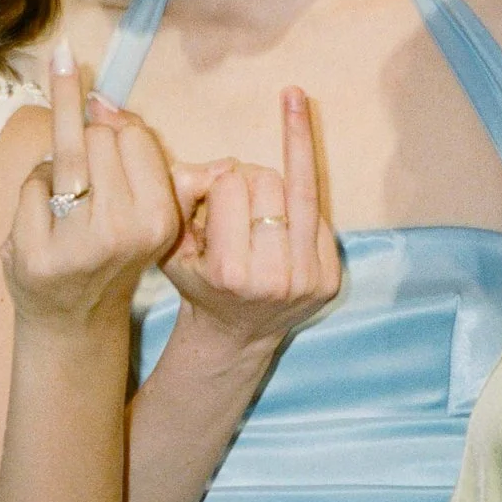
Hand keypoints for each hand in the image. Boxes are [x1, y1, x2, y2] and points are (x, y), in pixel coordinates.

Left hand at [1, 42, 182, 331]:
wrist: (75, 322)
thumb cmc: (106, 252)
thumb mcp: (141, 211)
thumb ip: (130, 154)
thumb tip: (95, 97)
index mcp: (160, 218)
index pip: (133, 133)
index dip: (115, 131)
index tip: (107, 138)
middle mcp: (125, 232)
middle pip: (97, 136)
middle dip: (86, 145)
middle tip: (88, 189)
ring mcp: (77, 244)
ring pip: (62, 152)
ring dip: (57, 166)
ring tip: (66, 200)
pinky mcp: (35, 254)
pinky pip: (31, 182)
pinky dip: (33, 191)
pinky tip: (43, 223)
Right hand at [164, 87, 341, 353]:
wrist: (234, 336)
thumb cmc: (199, 282)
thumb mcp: (170, 244)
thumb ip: (179, 193)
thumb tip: (221, 165)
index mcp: (230, 271)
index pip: (229, 184)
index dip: (215, 181)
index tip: (209, 197)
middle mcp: (273, 278)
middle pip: (268, 180)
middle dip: (248, 179)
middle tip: (237, 199)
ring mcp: (307, 279)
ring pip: (300, 190)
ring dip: (278, 183)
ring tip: (261, 195)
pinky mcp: (330, 279)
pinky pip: (320, 215)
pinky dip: (299, 210)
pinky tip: (284, 225)